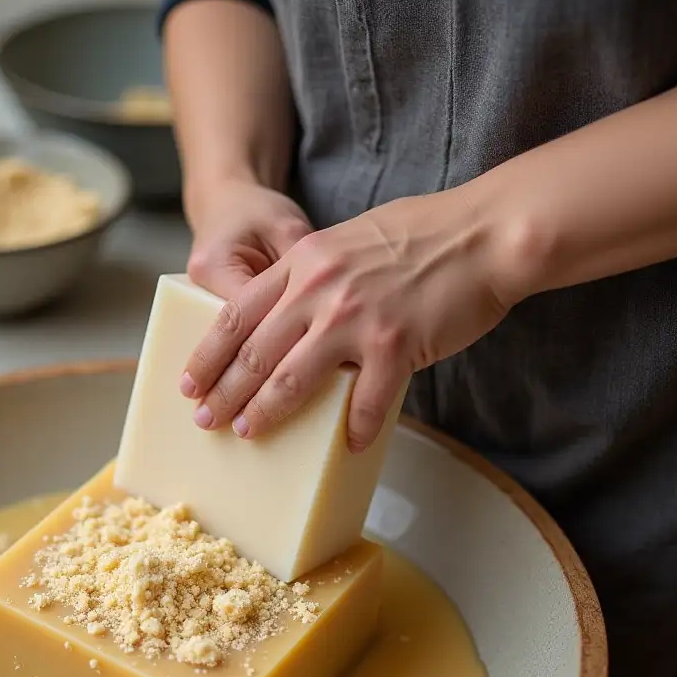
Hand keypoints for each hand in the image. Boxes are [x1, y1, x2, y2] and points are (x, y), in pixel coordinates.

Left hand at [179, 189, 513, 450]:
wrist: (487, 231)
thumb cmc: (423, 234)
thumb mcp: (347, 241)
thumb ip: (312, 275)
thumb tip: (289, 317)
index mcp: (303, 262)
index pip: (235, 314)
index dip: (207, 355)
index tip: (189, 383)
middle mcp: (320, 289)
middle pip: (254, 353)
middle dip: (225, 392)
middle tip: (207, 421)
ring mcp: (356, 317)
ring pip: (294, 379)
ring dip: (267, 412)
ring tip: (249, 434)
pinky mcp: (396, 343)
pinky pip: (367, 400)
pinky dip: (356, 427)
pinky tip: (348, 445)